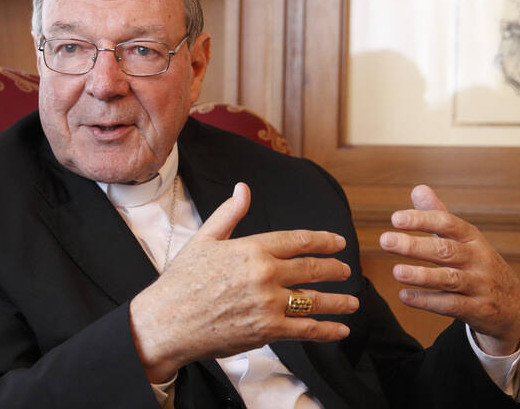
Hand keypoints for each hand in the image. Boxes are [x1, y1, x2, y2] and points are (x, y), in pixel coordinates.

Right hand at [130, 182, 358, 381]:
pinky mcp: (267, 331)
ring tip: (352, 302)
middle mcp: (265, 273)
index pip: (298, 240)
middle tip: (347, 271)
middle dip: (334, 270)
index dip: (323, 241)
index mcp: (252, 248)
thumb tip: (243, 188)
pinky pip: (306, 329)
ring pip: (314, 300)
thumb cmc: (182, 280)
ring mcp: (268, 303)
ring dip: (338, 301)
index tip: (337, 243)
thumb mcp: (204, 239)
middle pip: (312, 269)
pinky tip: (340, 329)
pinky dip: (327, 330)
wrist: (167, 321)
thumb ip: (229, 213)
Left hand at [379, 185, 519, 355]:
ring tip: (396, 272)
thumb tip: (418, 188)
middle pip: (446, 250)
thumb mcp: (463, 239)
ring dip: (421, 275)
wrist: (512, 306)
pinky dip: (427, 301)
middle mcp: (478, 259)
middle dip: (414, 245)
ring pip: (449, 279)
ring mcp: (480, 285)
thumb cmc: (477, 264)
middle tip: (385, 240)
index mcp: (472, 238)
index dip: (422, 220)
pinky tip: (404, 296)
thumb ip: (438, 216)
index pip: (447, 223)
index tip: (395, 218)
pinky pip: (451, 305)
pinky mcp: (478, 310)